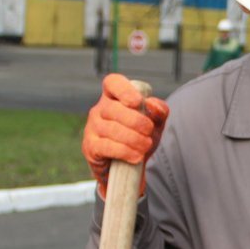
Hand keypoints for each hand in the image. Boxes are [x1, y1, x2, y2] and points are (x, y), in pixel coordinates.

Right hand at [81, 74, 168, 197]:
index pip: (113, 83)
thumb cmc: (141, 136)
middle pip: (114, 109)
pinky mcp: (90, 147)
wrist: (129, 166)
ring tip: (146, 145)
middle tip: (149, 132)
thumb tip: (151, 103)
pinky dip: (125, 152)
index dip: (124, 90)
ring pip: (112, 129)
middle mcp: (100, 110)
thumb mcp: (155, 123)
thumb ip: (159, 111)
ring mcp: (92, 128)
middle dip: (137, 122)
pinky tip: (136, 156)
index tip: (137, 102)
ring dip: (134, 139)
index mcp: (115, 98)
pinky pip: (106, 146)